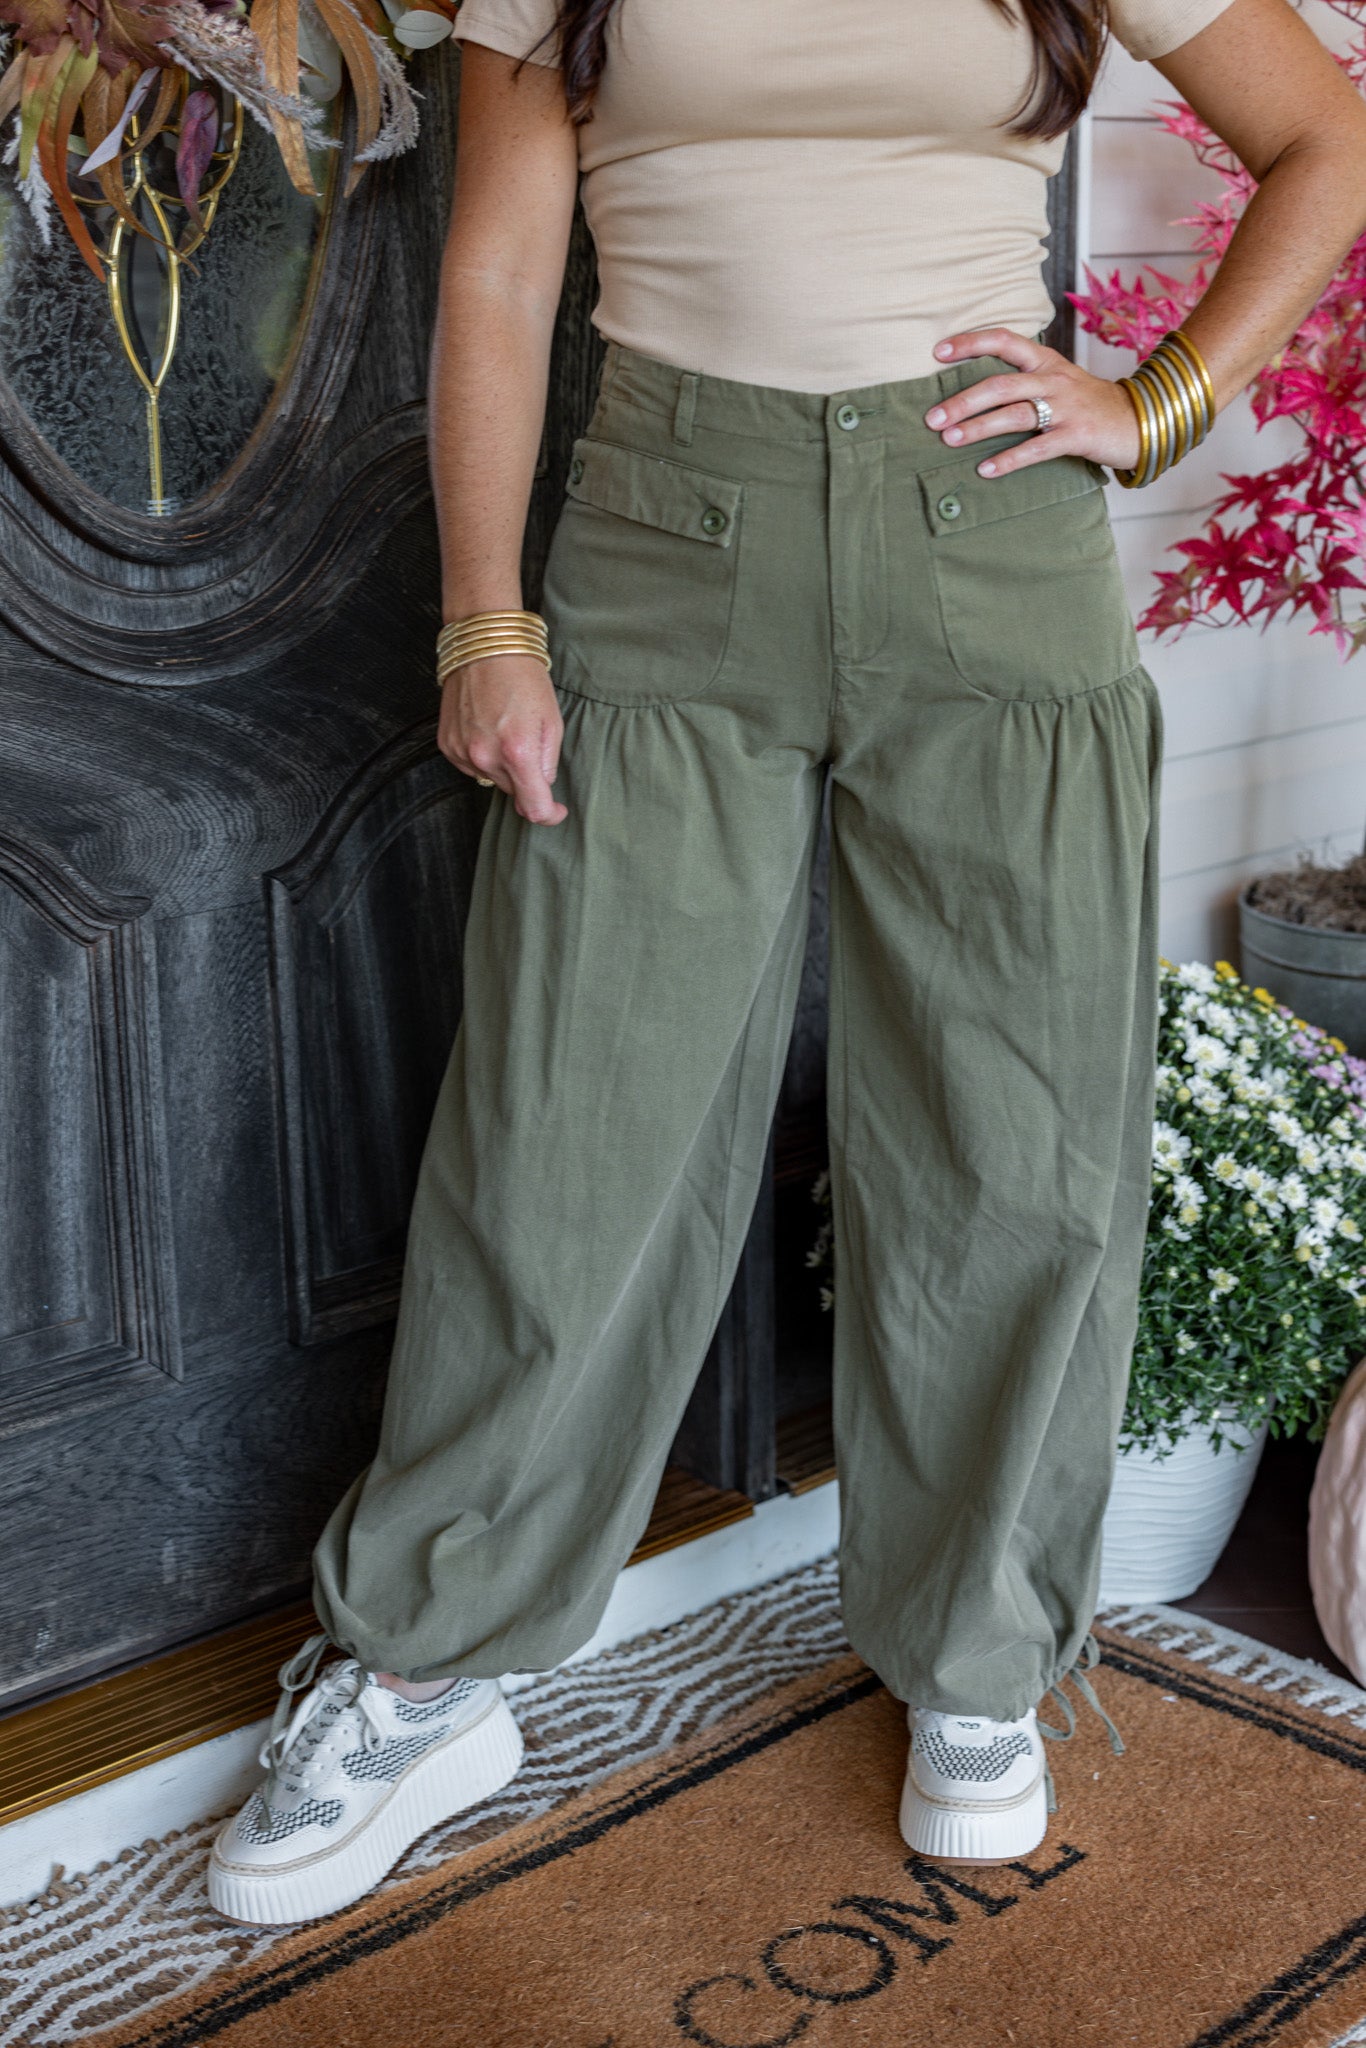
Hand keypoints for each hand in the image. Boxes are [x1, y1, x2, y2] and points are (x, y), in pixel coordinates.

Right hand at [437, 653, 567, 824]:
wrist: (484, 646)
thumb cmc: (524, 678)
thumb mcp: (552, 721)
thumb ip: (548, 762)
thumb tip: (542, 787)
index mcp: (518, 752)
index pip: (534, 807)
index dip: (550, 814)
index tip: (557, 810)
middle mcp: (485, 757)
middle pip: (513, 792)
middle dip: (526, 778)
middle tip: (530, 744)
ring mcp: (462, 752)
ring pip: (491, 779)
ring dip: (503, 766)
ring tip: (506, 729)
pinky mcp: (447, 745)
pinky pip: (471, 765)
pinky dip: (483, 755)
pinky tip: (487, 728)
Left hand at [924, 327, 1141, 477]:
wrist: (1140, 421)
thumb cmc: (1090, 405)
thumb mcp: (1059, 382)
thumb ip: (1025, 381)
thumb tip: (977, 393)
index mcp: (1047, 361)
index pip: (1005, 340)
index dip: (971, 343)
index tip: (938, 352)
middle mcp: (1054, 379)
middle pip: (1001, 384)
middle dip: (963, 400)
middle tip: (932, 418)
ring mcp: (1066, 407)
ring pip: (1014, 413)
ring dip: (977, 427)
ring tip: (949, 439)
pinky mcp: (1076, 436)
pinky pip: (1036, 449)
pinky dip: (1009, 460)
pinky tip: (985, 470)